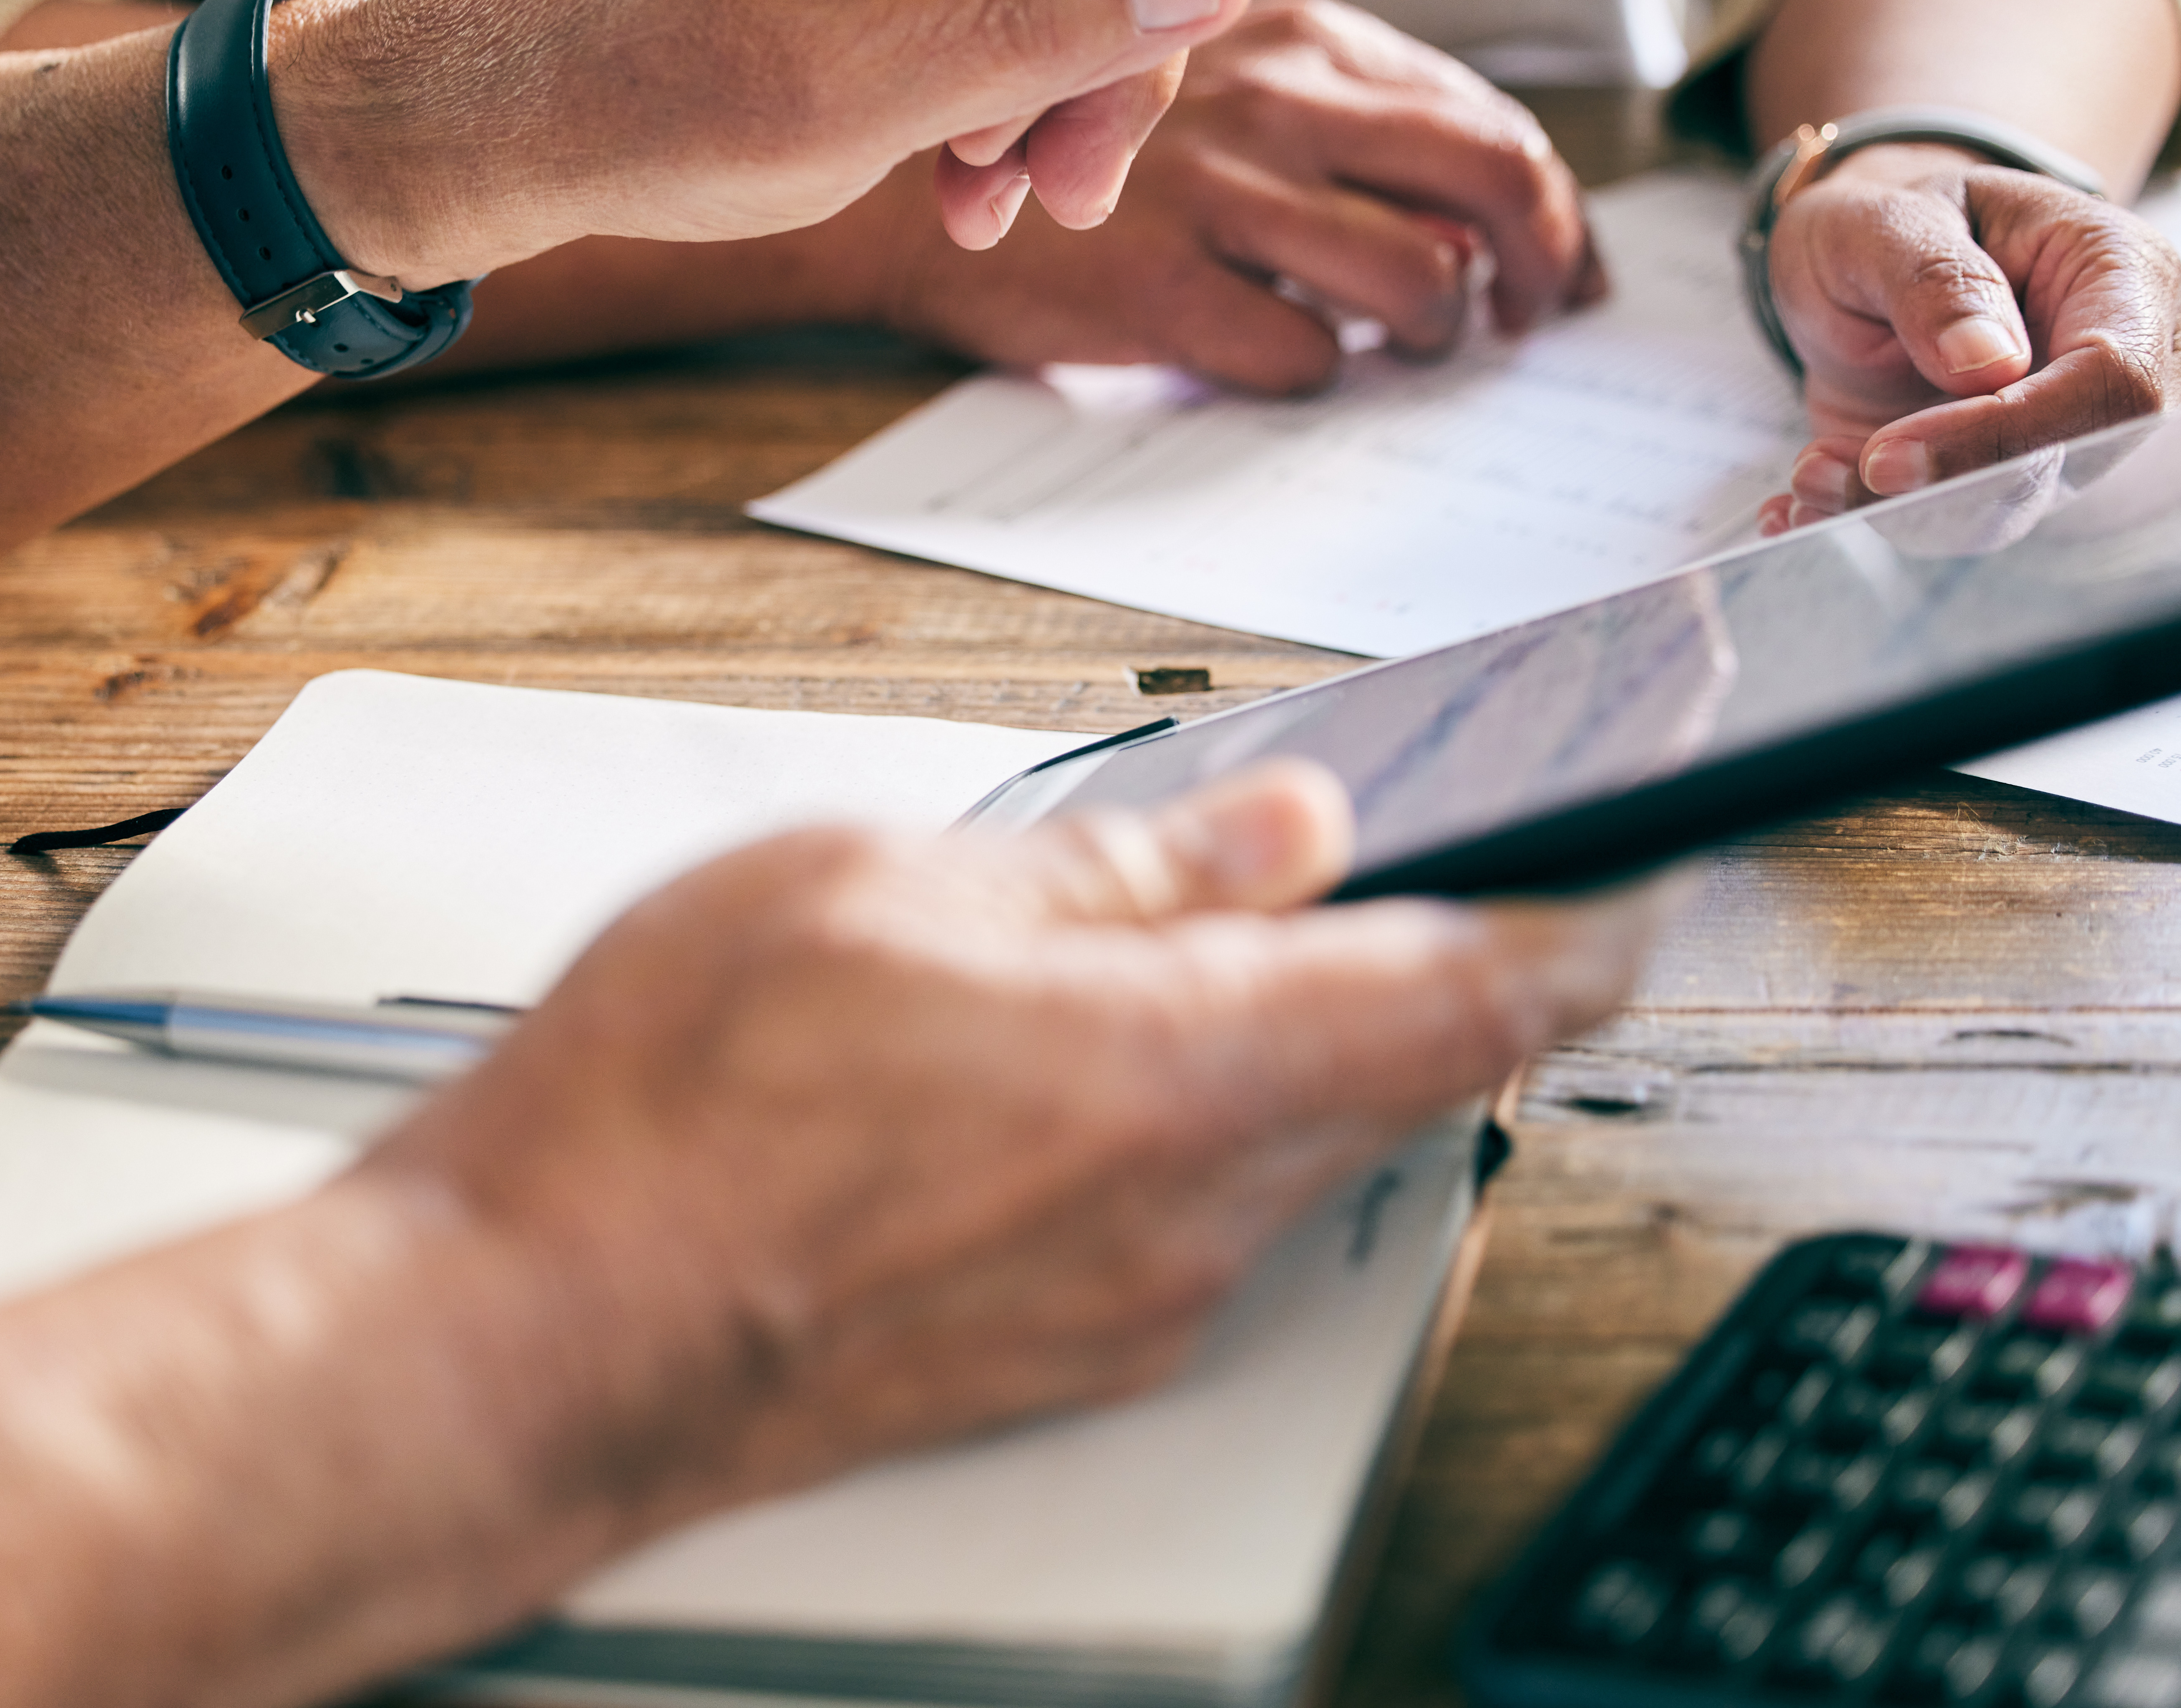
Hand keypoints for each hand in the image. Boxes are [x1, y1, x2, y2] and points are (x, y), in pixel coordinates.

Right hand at [355, 764, 1658, 1524]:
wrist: (540, 1334)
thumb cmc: (668, 1109)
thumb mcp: (879, 886)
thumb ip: (1108, 868)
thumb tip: (1273, 830)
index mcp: (1167, 1067)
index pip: (1466, 999)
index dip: (1582, 935)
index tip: (1641, 888)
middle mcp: (1183, 1211)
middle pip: (1403, 1080)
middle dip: (1444, 977)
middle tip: (1441, 887)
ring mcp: (1129, 1299)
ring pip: (1302, 1148)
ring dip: (1312, 1046)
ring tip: (1252, 951)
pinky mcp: (1061, 1349)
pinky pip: (1203, 1217)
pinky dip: (1210, 1120)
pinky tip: (1115, 1064)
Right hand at [867, 0, 1600, 392]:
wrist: (906, 188)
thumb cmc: (1077, 136)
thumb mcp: (1208, 66)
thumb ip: (1334, 106)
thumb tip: (1475, 194)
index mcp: (1300, 40)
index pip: (1488, 120)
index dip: (1552, 208)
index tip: (1557, 267)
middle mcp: (1275, 103)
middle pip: (1494, 181)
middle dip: (1542, 265)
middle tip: (1527, 320)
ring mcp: (1219, 194)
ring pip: (1421, 278)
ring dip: (1437, 333)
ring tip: (1402, 348)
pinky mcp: (1162, 287)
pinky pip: (1307, 356)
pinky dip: (1319, 375)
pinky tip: (1280, 358)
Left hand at [1759, 145, 2180, 532]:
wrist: (1867, 253)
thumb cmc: (1889, 219)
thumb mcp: (1885, 219)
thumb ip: (1935, 278)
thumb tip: (1990, 365)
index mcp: (2123, 272)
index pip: (2113, 381)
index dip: (2006, 431)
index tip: (1888, 454)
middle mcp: (2126, 362)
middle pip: (2071, 463)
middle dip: (1940, 486)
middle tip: (1819, 472)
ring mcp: (2076, 427)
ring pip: (2008, 510)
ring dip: (1894, 509)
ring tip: (1809, 473)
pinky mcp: (2013, 472)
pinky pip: (1959, 522)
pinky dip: (1875, 518)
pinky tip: (1810, 497)